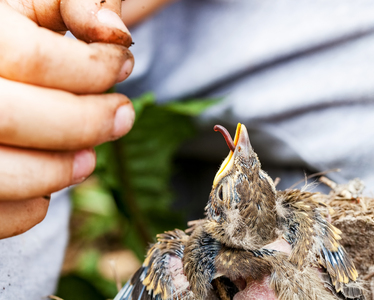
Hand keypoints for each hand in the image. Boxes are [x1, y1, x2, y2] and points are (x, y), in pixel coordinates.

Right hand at [0, 0, 134, 238]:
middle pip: (14, 118)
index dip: (97, 67)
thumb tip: (117, 33)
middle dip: (86, 123)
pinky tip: (47, 182)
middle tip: (122, 116)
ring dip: (61, 171)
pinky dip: (31, 208)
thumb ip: (72, 4)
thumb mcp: (29, 5)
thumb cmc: (5, 37)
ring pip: (1, 174)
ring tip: (90, 158)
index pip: (34, 59)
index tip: (125, 65)